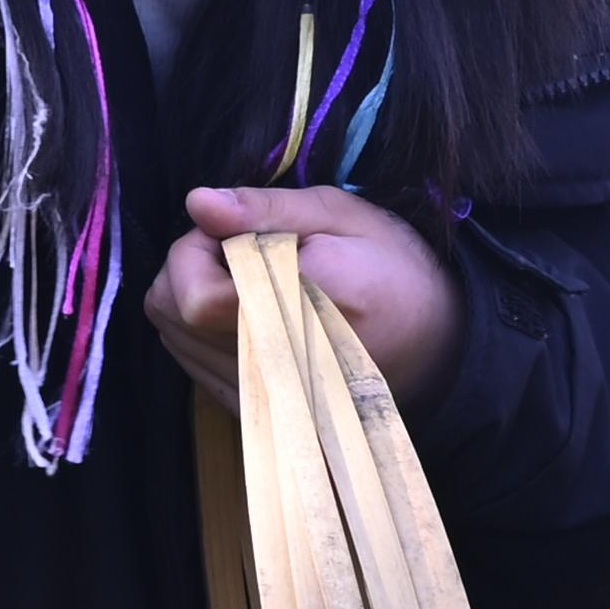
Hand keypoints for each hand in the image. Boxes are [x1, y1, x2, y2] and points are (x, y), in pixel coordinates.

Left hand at [151, 187, 462, 410]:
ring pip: (171, 335)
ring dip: (191, 294)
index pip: (198, 297)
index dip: (197, 251)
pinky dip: (200, 327)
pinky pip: (189, 359)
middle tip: (239, 248)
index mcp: (303, 307)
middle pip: (171, 311)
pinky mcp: (251, 405)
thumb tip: (197, 203)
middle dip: (188, 264)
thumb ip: (266, 209)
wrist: (438, 345)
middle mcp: (274, 362)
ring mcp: (260, 392)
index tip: (232, 230)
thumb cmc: (396, 270)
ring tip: (248, 280)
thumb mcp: (343, 216)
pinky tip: (245, 310)